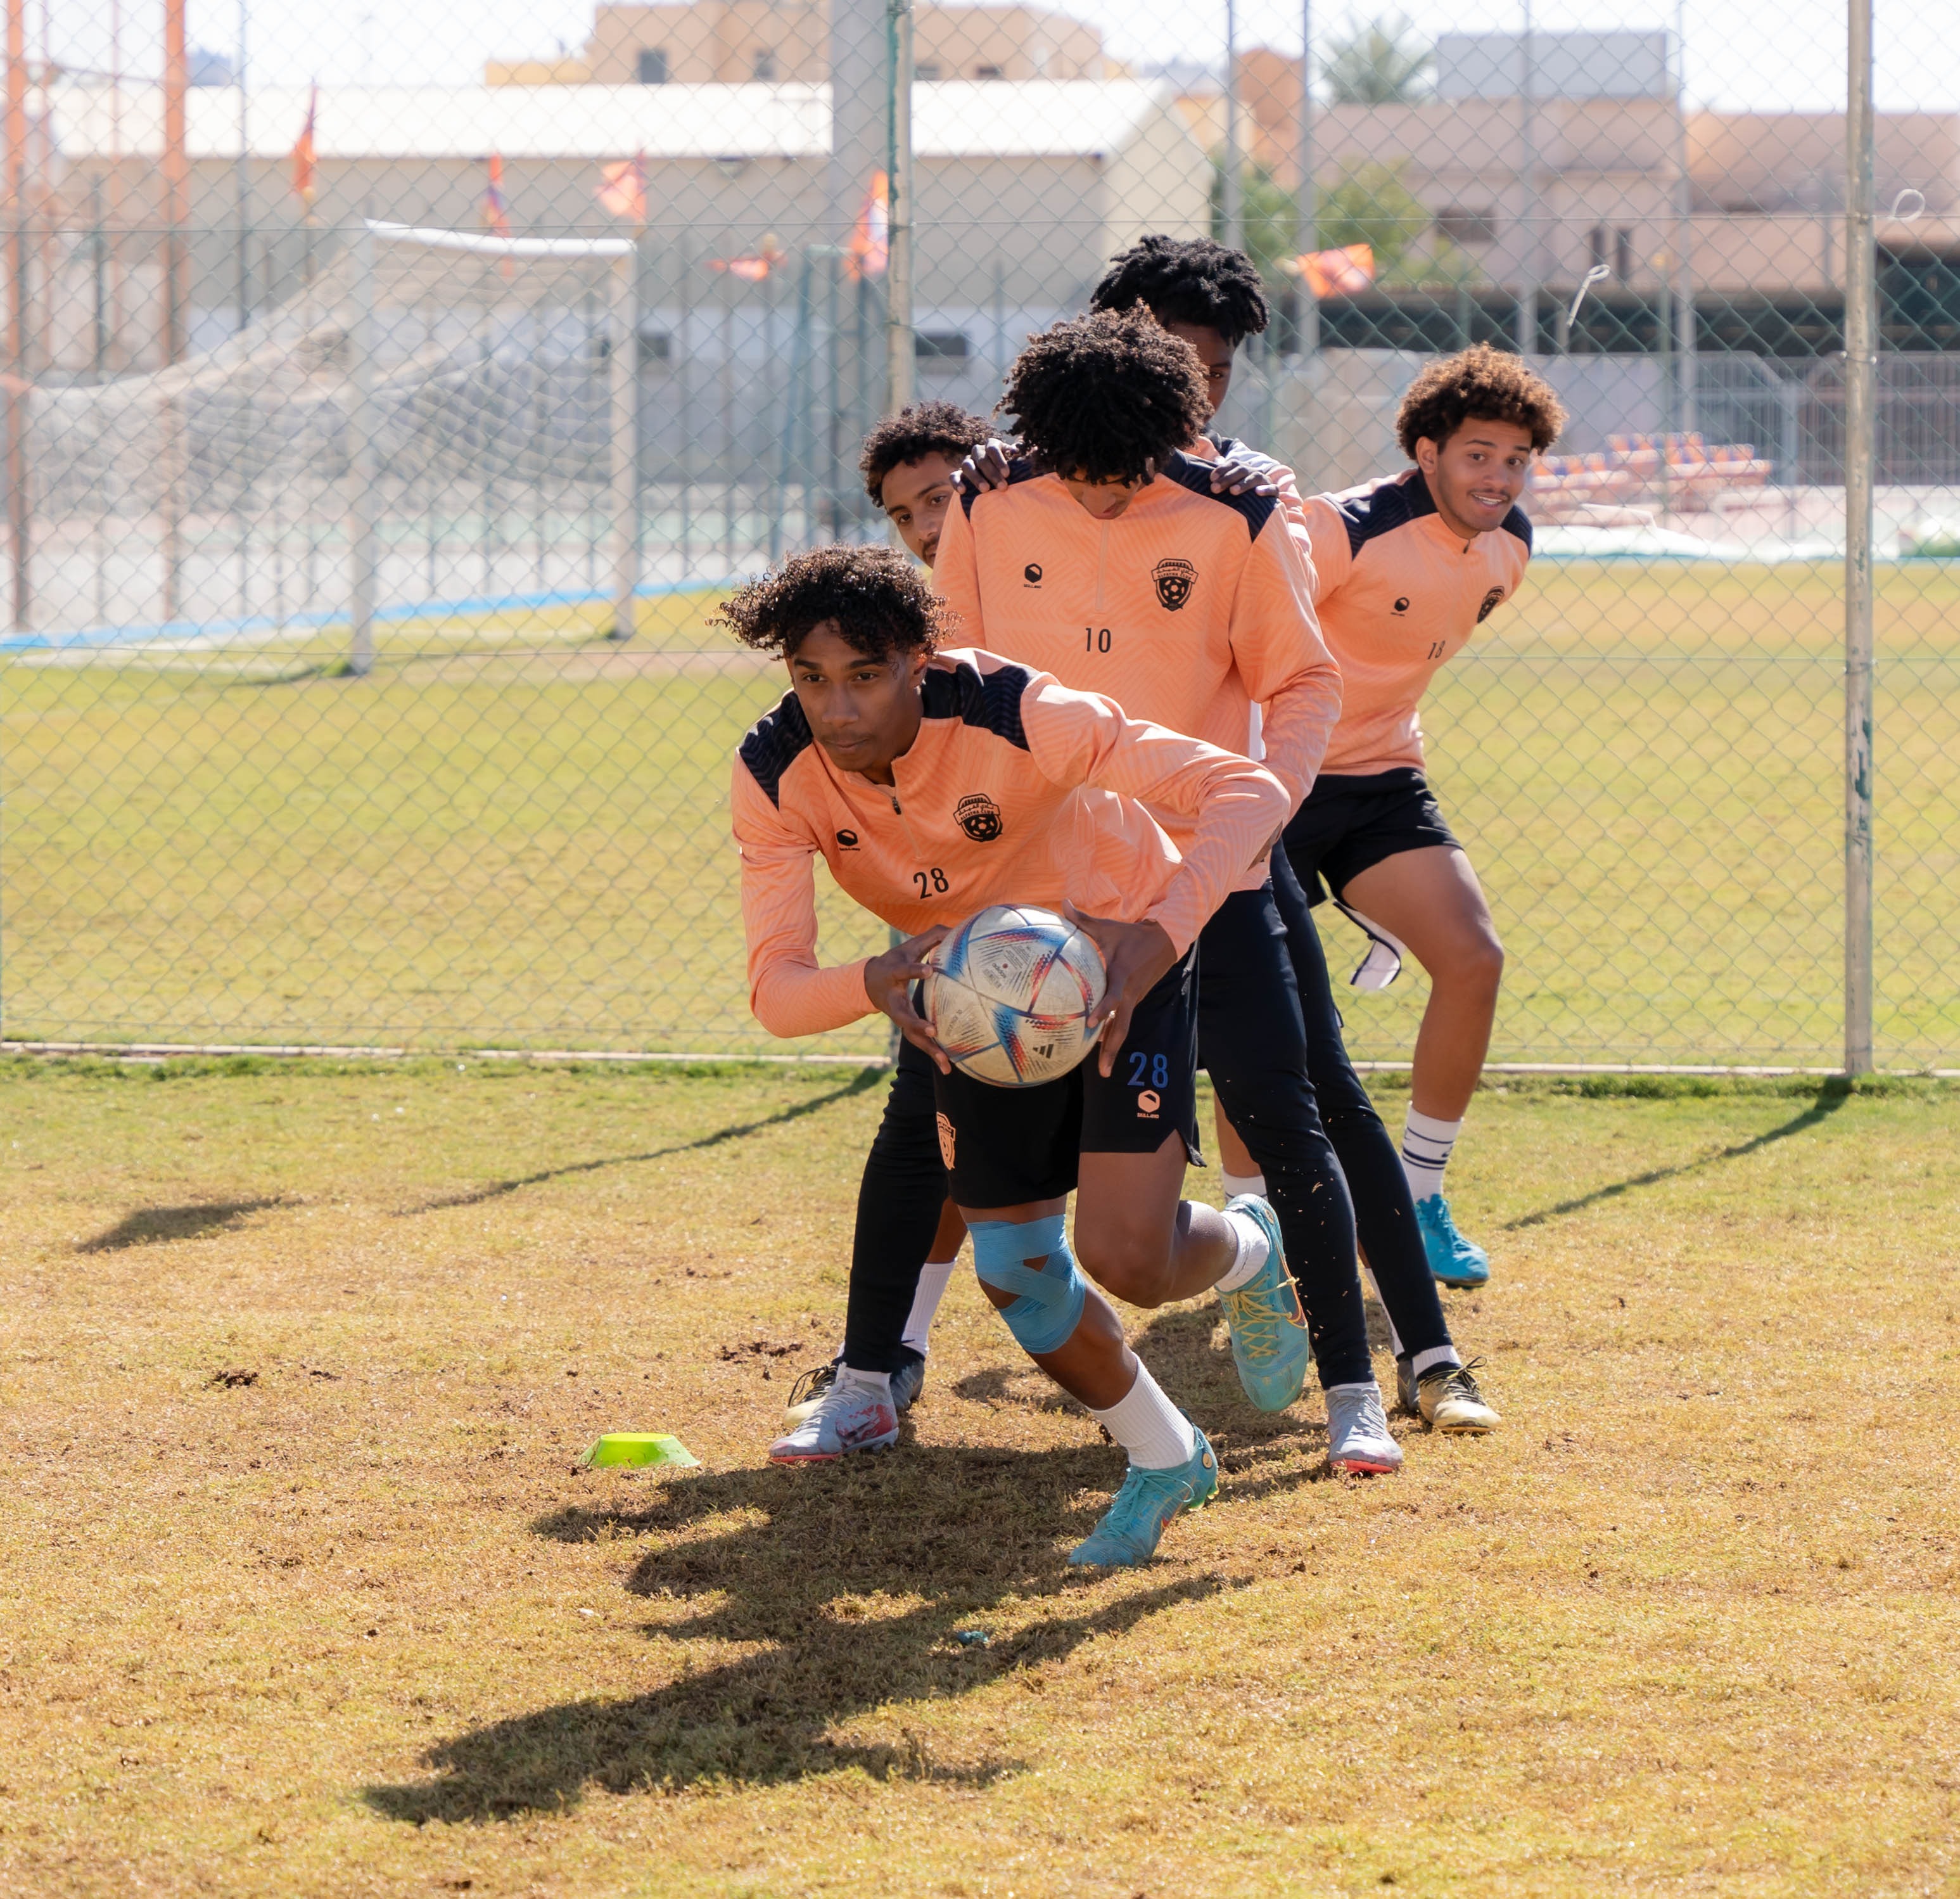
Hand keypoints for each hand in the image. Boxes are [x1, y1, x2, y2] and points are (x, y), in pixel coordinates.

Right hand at [863, 926, 952, 1072]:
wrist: (869, 983)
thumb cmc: (894, 961)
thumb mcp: (907, 947)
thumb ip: (930, 937)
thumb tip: (954, 928)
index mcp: (894, 975)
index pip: (905, 971)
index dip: (915, 971)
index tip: (928, 971)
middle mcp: (894, 1000)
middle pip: (905, 1016)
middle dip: (917, 1025)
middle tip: (932, 1031)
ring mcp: (899, 1017)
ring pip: (913, 1036)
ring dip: (929, 1050)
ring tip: (946, 1063)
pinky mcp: (907, 1028)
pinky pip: (921, 1043)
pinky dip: (934, 1055)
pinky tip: (948, 1068)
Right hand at [953, 438, 1013, 492]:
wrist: (999, 484)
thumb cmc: (1010, 472)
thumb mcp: (1017, 463)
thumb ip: (1018, 457)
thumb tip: (1019, 451)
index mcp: (992, 445)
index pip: (992, 447)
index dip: (999, 460)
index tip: (1007, 474)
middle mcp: (978, 451)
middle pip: (981, 458)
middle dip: (992, 473)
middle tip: (1002, 487)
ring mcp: (967, 462)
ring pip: (967, 465)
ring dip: (976, 478)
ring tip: (985, 490)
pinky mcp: (959, 474)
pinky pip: (953, 476)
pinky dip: (957, 483)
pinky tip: (963, 491)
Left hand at [1064, 904, 1178, 1077]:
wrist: (1166, 941)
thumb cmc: (1133, 935)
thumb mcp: (1109, 926)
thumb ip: (1084, 920)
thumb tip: (1063, 902)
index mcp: (1122, 976)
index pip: (1113, 997)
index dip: (1103, 1010)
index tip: (1090, 1023)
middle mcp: (1130, 993)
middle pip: (1122, 1026)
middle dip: (1112, 1049)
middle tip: (1102, 1072)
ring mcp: (1134, 999)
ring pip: (1124, 1027)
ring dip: (1113, 1048)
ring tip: (1103, 1070)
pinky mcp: (1135, 1001)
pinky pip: (1123, 1021)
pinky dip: (1114, 1035)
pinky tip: (1102, 1049)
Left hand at [1208, 451, 1279, 498]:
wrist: (1259, 506)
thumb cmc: (1239, 496)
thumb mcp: (1229, 485)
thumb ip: (1223, 475)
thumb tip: (1215, 459)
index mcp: (1243, 469)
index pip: (1233, 463)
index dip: (1222, 469)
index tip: (1211, 478)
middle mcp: (1253, 472)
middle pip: (1242, 470)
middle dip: (1227, 478)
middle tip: (1214, 489)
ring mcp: (1264, 481)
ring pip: (1255, 477)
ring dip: (1244, 483)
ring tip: (1233, 491)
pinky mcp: (1273, 492)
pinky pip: (1273, 489)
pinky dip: (1266, 489)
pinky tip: (1257, 492)